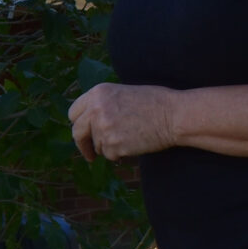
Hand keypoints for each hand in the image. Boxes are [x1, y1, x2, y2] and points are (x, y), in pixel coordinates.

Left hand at [68, 83, 183, 160]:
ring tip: (129, 138)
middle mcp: (96, 109)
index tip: (82, 133)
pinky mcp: (113, 145)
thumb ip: (102, 105)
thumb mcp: (122, 93)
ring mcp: (103, 128)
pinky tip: (134, 144)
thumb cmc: (155, 103)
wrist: (173, 115)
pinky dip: (119, 154)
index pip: (74, 113)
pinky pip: (109, 155)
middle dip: (82, 144)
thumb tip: (88, 122)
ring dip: (108, 148)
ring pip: (96, 146)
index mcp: (98, 93)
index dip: (78, 124)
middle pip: (77, 132)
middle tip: (89, 153)